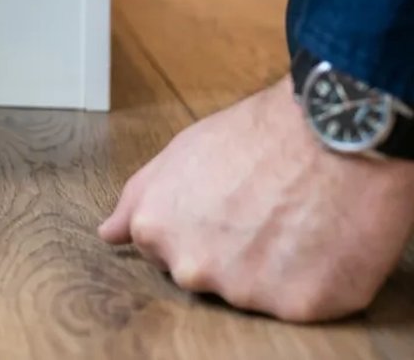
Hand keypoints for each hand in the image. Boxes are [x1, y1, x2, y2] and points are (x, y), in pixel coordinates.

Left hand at [100, 77, 413, 321]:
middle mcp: (191, 269)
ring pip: (255, 294)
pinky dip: (317, 280)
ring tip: (297, 219)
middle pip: (207, 277)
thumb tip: (108, 235)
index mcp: (155, 232)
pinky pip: (303, 304)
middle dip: (231, 253)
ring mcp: (243, 292)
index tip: (226, 207)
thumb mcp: (177, 155)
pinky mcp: (297, 306)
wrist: (329, 131)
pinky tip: (323, 240)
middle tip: (265, 211)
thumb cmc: (255, 135)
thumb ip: (137, 201)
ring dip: (276, 268)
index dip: (200, 228)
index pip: (165, 254)